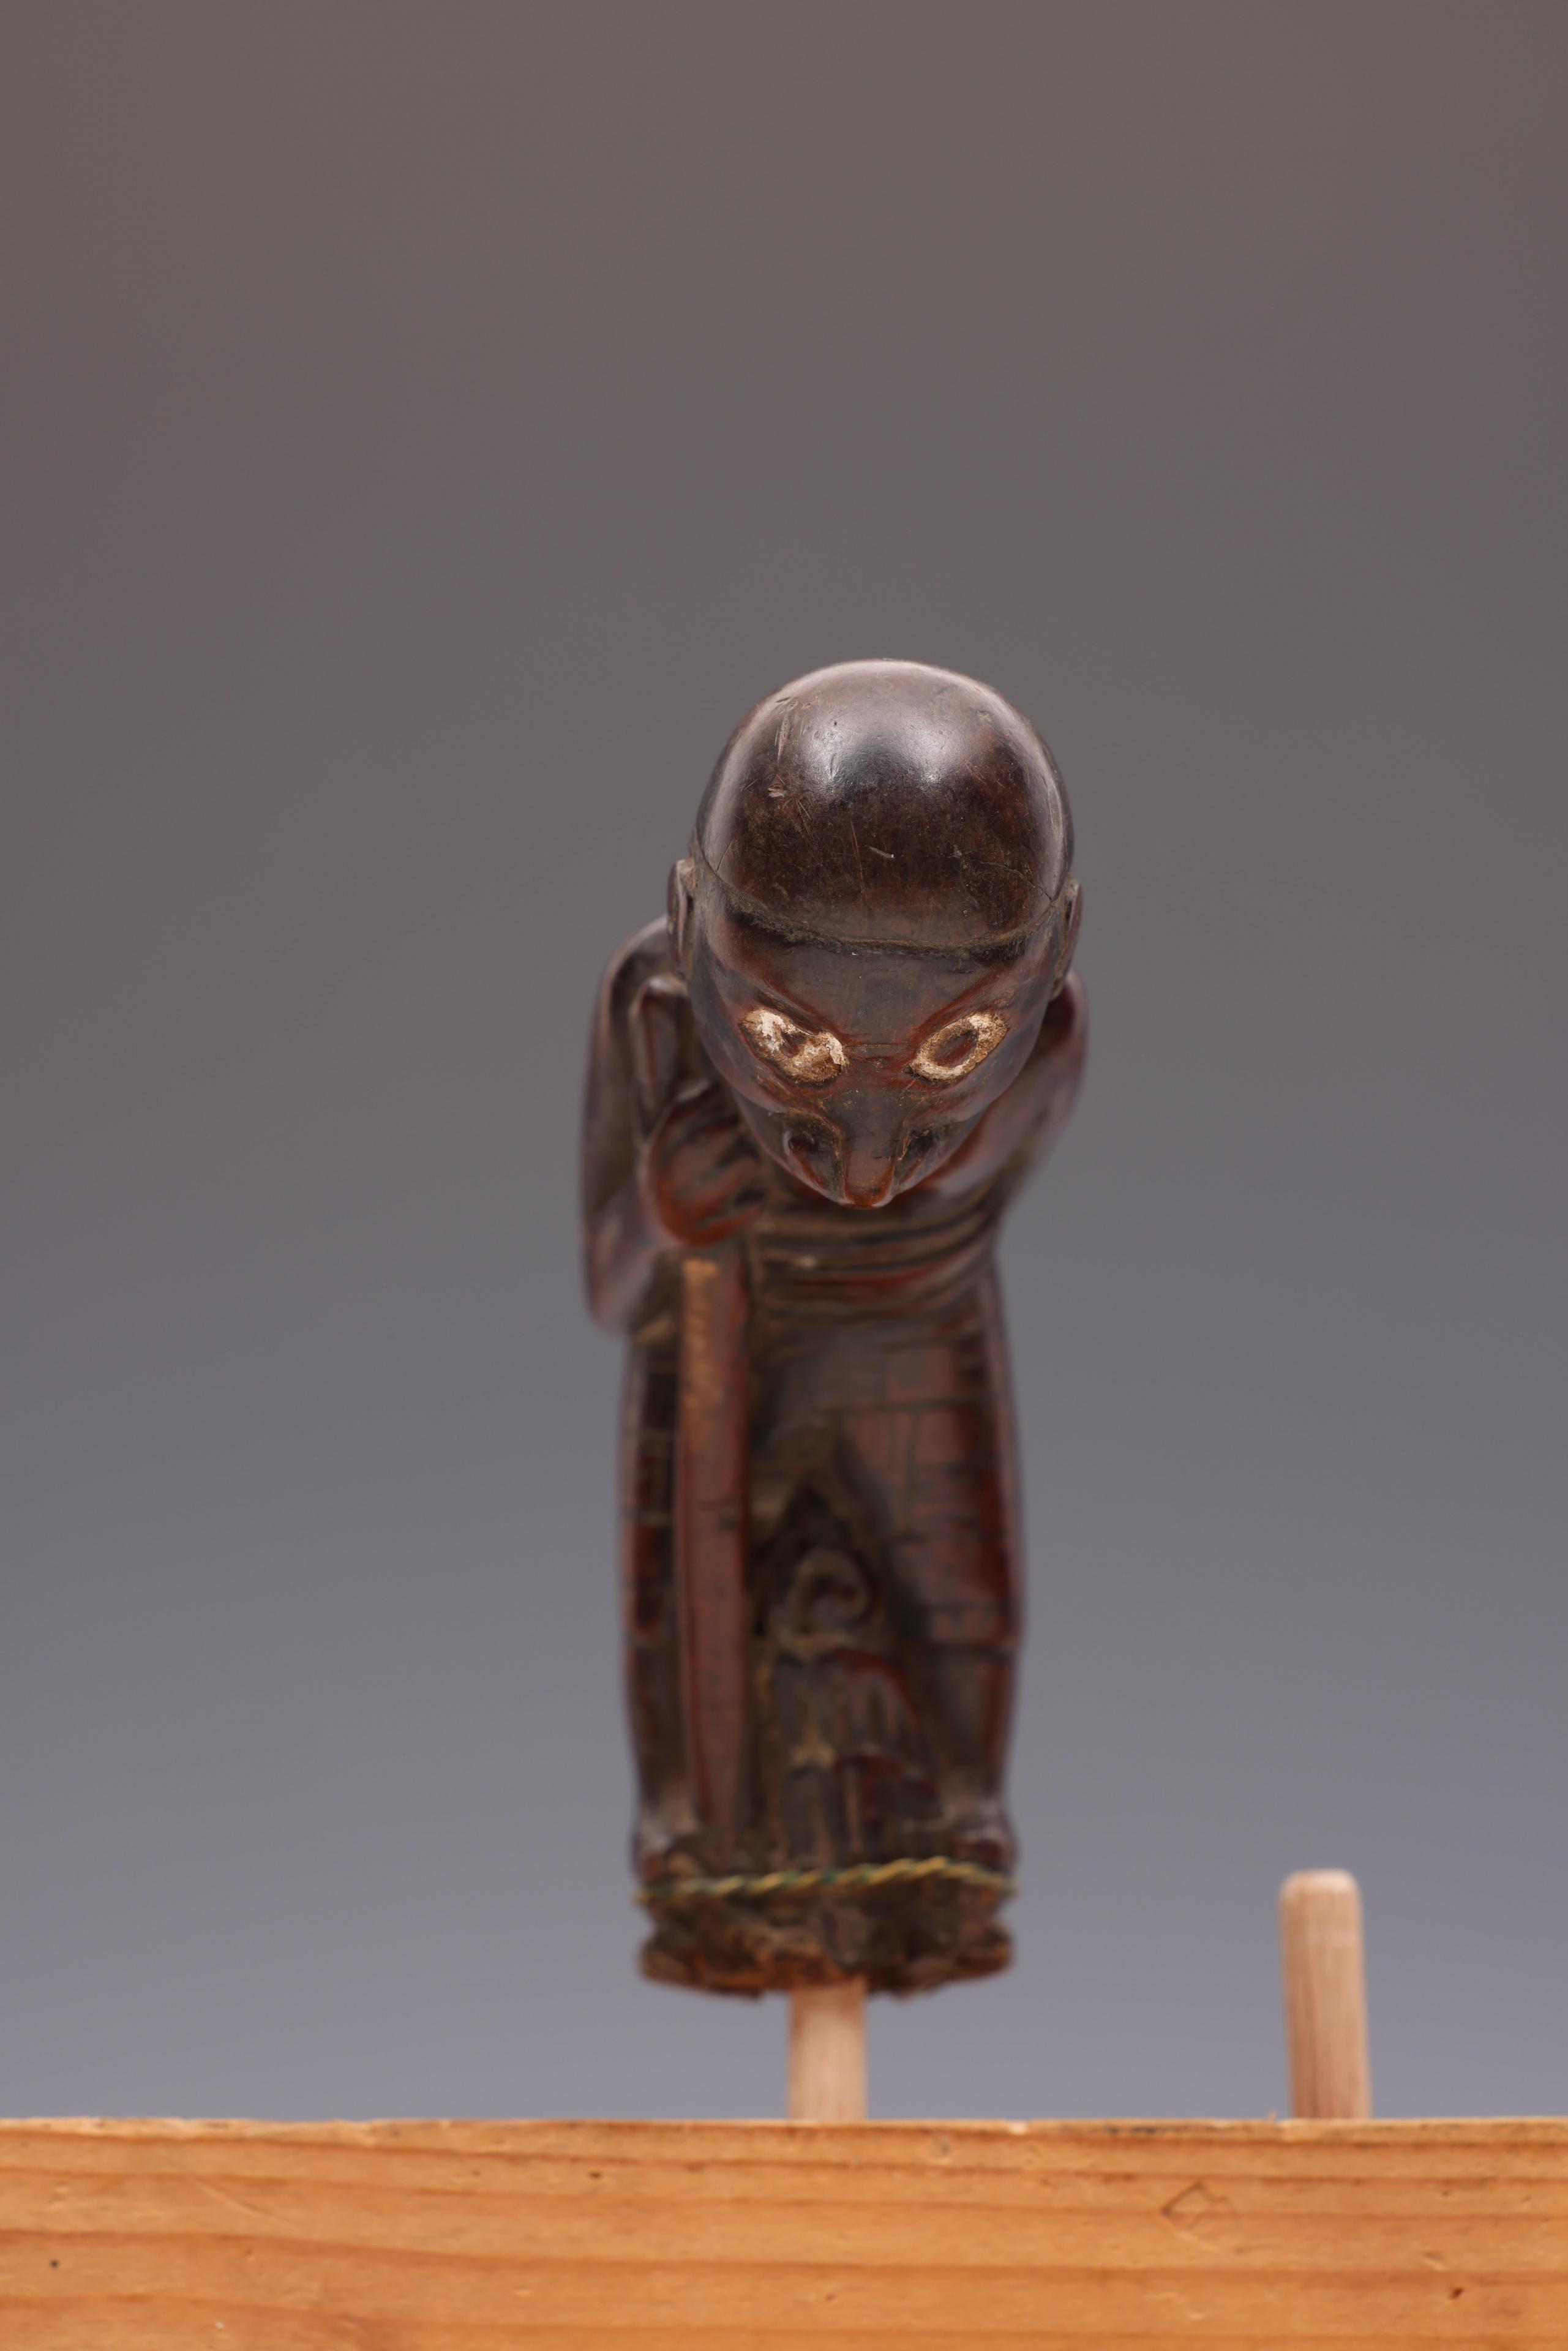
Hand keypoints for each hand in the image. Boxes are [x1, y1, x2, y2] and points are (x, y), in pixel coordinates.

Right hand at [639, 1077, 765, 1247]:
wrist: (638, 1228)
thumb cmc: (661, 1171)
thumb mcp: (658, 1142)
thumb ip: (681, 1113)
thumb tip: (714, 1079)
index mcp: (651, 1157)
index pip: (671, 1125)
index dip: (696, 1103)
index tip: (718, 1090)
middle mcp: (659, 1185)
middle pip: (690, 1155)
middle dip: (717, 1135)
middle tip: (737, 1123)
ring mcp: (674, 1213)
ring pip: (711, 1192)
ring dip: (736, 1172)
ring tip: (750, 1160)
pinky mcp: (692, 1238)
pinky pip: (724, 1225)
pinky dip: (745, 1211)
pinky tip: (760, 1198)